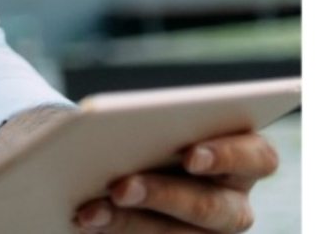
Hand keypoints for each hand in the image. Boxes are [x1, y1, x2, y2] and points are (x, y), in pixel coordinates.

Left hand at [73, 131, 280, 232]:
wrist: (104, 163)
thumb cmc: (137, 132)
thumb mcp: (146, 122)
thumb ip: (148, 123)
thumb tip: (106, 123)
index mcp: (243, 157)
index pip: (258, 158)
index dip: (228, 156)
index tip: (192, 156)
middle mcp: (232, 201)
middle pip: (211, 206)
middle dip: (163, 195)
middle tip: (121, 187)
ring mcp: (206, 232)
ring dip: (130, 223)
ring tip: (90, 212)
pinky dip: (116, 231)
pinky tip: (86, 220)